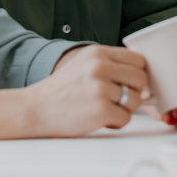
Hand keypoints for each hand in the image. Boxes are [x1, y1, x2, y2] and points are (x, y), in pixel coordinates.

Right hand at [27, 45, 148, 134]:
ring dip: (125, 109)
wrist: (35, 108)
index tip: (130, 84)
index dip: (137, 74)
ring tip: (107, 110)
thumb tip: (142, 76)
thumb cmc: (61, 90)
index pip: (138, 59)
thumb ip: (110, 64)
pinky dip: (117, 123)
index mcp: (98, 52)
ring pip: (135, 100)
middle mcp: (100, 67)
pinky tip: (102, 120)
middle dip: (135, 92)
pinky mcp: (100, 110)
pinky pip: (126, 118)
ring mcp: (100, 88)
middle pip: (140, 78)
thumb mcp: (84, 64)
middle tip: (119, 100)